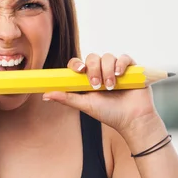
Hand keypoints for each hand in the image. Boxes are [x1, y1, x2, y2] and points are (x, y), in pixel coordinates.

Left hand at [42, 53, 160, 133]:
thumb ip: (67, 98)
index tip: (79, 71)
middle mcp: (101, 71)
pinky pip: (124, 57)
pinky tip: (120, 75)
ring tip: (111, 87)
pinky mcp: (131, 69)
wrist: (133, 120)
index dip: (76, 64)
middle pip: (92, 57)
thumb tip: (45, 95)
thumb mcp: (85, 105)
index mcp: (88, 78)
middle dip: (94, 69)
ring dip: (107, 71)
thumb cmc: (109, 113)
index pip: (78, 64)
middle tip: (97, 85)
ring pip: (107, 57)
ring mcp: (116, 69)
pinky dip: (121, 64)